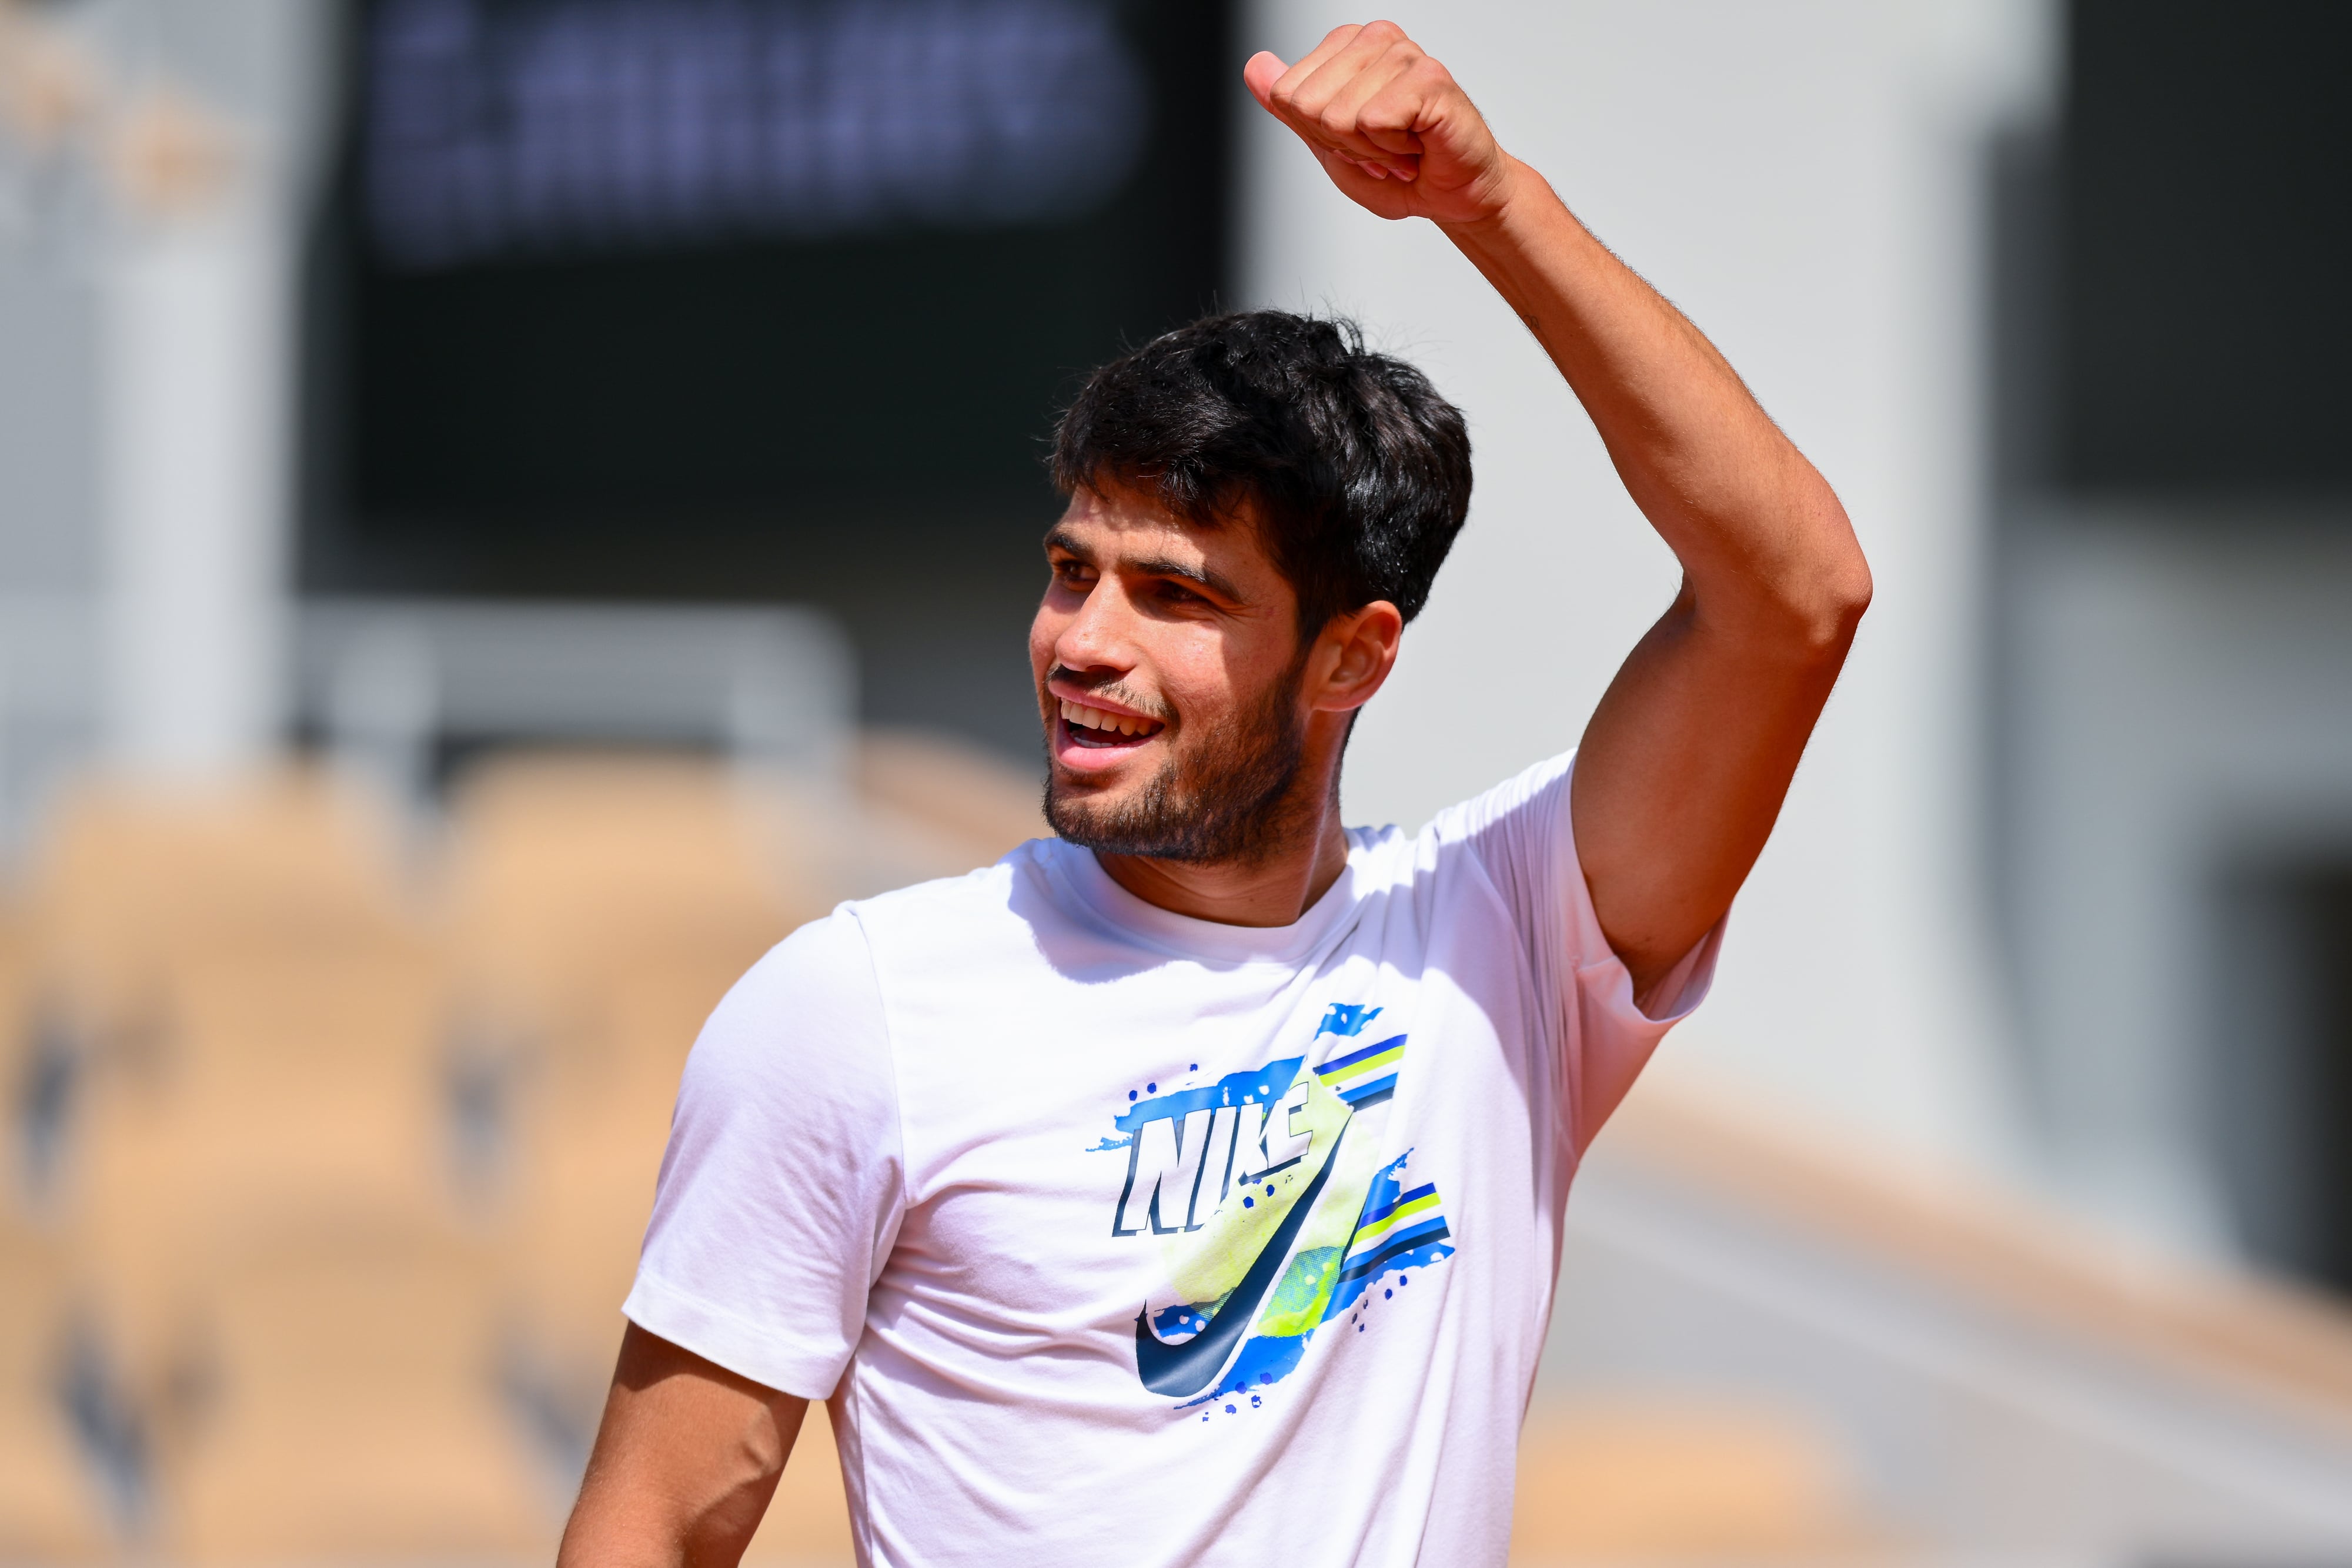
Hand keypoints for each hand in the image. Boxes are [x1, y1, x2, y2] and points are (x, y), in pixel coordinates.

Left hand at [1244, 22, 1511, 226]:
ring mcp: (1402, 53)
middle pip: (1306, 106)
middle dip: (1340, 144)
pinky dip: (1394, 150)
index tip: (1356, 139)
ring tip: (1400, 146)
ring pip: (1338, 117)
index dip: (1317, 134)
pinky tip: (1417, 143)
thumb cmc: (1399, 169)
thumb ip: (1290, 106)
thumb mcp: (1327, 141)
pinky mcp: (1429, 77)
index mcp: (1345, 47)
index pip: (1285, 96)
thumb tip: (1255, 66)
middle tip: (1381, 146)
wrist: (1453, 194)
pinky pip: (1374, 122)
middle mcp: (1373, 39)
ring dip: (1371, 150)